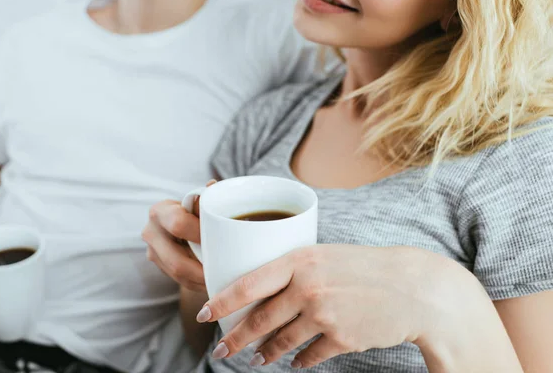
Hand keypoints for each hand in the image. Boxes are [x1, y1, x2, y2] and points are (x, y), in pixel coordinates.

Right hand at [142, 180, 215, 292]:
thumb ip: (207, 197)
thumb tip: (213, 185)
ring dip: (202, 280)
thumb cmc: (197, 210)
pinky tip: (214, 282)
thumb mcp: (200, 202)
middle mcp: (150, 232)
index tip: (221, 241)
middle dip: (203, 268)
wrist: (181, 224)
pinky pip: (181, 281)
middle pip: (176, 259)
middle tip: (226, 270)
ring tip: (224, 281)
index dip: (200, 235)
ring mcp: (152, 252)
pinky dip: (199, 283)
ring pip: (178, 274)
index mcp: (160, 211)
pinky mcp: (160, 267)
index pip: (178, 224)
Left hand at [198, 245, 444, 368]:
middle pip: (259, 320)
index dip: (221, 302)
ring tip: (257, 359)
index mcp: (299, 261)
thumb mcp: (325, 257)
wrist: (413, 286)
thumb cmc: (366, 266)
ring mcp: (324, 315)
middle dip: (235, 339)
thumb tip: (261, 295)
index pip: (248, 283)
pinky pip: (309, 357)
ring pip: (281, 342)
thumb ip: (293, 272)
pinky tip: (294, 363)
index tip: (205, 314)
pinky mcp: (341, 339)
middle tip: (221, 351)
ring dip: (266, 354)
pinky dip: (298, 362)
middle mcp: (307, 288)